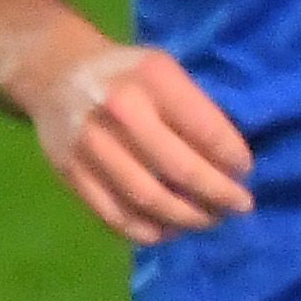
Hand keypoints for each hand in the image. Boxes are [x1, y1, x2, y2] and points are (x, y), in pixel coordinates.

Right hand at [30, 39, 253, 243]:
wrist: (54, 73)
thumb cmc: (127, 74)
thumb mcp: (165, 70)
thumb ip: (196, 109)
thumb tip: (232, 163)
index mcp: (152, 78)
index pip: (206, 129)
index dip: (233, 158)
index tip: (245, 170)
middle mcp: (120, 111)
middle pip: (179, 169)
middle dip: (219, 194)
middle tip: (240, 205)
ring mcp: (90, 144)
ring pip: (147, 198)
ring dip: (187, 218)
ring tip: (210, 219)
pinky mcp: (70, 172)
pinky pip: (113, 215)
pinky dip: (147, 231)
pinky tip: (170, 231)